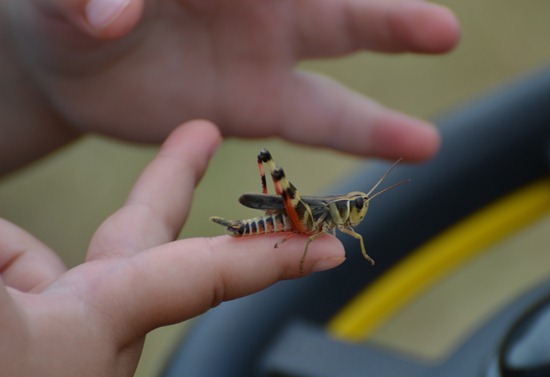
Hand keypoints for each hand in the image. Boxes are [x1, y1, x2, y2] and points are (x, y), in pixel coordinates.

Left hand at [0, 0, 458, 172]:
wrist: (68, 63)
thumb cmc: (60, 7)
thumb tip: (112, 14)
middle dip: (381, 9)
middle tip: (440, 25)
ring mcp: (265, 52)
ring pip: (341, 51)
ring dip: (391, 58)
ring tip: (439, 68)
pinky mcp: (261, 107)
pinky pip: (322, 118)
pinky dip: (368, 129)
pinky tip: (417, 142)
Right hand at [0, 120, 344, 376]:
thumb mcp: (7, 329)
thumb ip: (7, 261)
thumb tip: (8, 245)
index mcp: (103, 322)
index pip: (210, 275)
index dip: (272, 257)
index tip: (329, 250)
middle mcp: (89, 324)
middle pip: (143, 235)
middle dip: (170, 180)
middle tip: (198, 134)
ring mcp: (54, 329)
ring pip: (32, 260)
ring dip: (5, 259)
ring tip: (6, 308)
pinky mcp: (24, 332)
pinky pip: (9, 274)